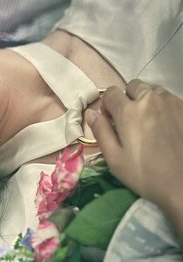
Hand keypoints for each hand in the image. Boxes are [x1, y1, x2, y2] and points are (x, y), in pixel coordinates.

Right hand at [85, 79, 182, 215]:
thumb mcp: (114, 159)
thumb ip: (101, 132)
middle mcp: (150, 100)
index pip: (111, 93)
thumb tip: (90, 114)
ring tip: (148, 122)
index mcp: (128, 112)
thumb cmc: (145, 175)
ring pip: (153, 90)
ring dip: (146, 100)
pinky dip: (163, 106)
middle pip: (133, 86)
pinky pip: (169, 99)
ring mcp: (172, 102)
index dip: (107, 106)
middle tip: (129, 120)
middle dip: (127, 98)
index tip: (110, 121)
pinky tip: (164, 126)